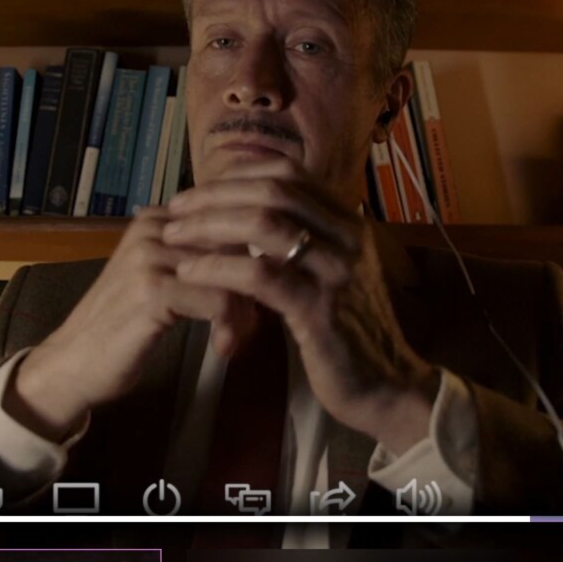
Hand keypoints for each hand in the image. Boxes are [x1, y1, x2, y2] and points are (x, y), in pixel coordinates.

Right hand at [7, 206, 256, 440]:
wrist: (72, 362)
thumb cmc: (121, 326)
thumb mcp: (160, 281)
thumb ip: (197, 261)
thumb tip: (260, 258)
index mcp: (156, 219)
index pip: (229, 221)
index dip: (249, 260)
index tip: (249, 300)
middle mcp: (153, 229)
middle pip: (235, 245)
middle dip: (251, 288)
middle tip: (247, 326)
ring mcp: (149, 257)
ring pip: (232, 273)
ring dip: (243, 313)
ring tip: (234, 339)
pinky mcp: (151, 291)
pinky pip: (219, 300)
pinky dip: (230, 327)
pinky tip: (221, 349)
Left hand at [161, 157, 439, 454]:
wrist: (388, 387)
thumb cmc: (349, 332)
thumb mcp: (330, 275)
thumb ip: (301, 242)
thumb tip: (248, 215)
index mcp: (348, 223)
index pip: (288, 173)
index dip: (237, 175)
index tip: (199, 192)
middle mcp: (347, 238)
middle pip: (273, 191)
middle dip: (215, 195)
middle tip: (175, 209)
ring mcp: (337, 272)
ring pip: (264, 224)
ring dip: (210, 224)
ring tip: (174, 235)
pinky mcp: (320, 310)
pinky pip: (260, 275)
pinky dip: (218, 267)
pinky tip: (190, 271)